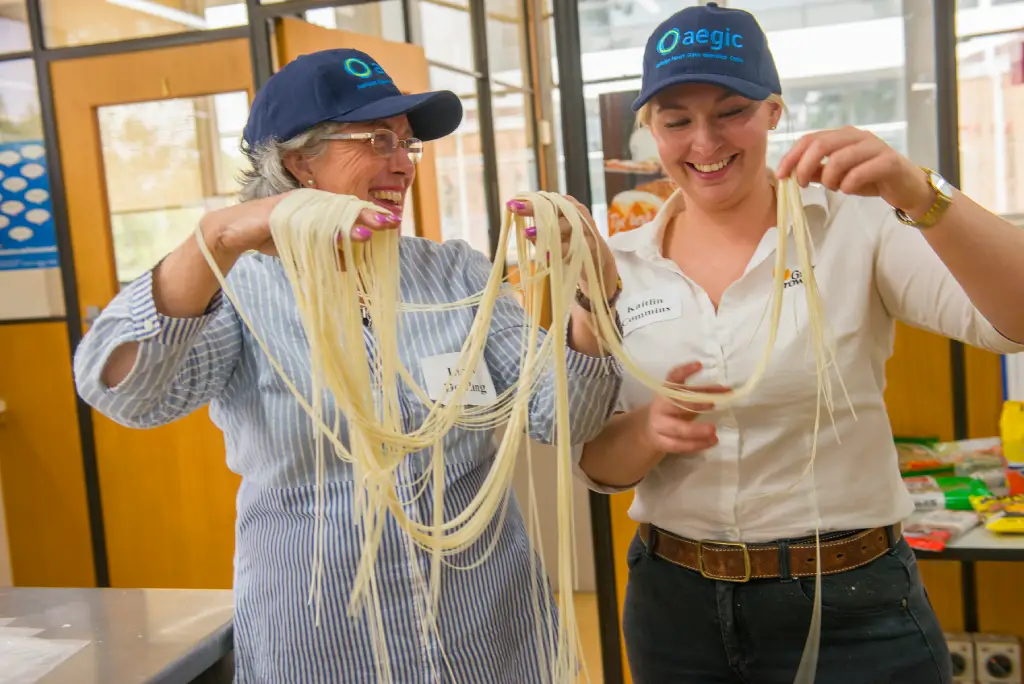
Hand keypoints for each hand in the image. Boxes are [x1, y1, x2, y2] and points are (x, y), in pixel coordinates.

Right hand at [200, 190, 400, 257]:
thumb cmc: (272, 236)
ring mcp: (292, 206)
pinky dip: (318, 234)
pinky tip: (335, 242)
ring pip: (326, 215)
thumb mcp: (306, 247)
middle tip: (391, 223)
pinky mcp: (276, 215)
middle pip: (343, 207)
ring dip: (348, 224)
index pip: (349, 207)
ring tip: (369, 232)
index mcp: (317, 206)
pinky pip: (301, 225)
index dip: (371, 213)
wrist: (232, 232)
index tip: (394, 221)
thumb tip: (351, 265)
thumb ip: (328, 253)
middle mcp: (308, 202)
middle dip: (368, 215)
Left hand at [506, 195, 618, 299]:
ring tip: (526, 233)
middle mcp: (578, 214)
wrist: (598, 261)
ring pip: (564, 226)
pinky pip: (574, 247)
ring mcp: (586, 228)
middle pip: (555, 208)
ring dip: (545, 230)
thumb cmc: (572, 244)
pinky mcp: (592, 246)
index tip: (511, 204)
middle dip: (534, 209)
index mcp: (568, 206)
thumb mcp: (554, 235)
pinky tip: (546, 256)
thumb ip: (538, 229)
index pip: (547, 200)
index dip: (530, 201)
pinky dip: (560, 251)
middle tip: (515, 209)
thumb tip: (518, 224)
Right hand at [643, 362, 728, 454]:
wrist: (650, 429)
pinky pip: (681, 445)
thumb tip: (726, 390)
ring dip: (697, 431)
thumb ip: (701, 394)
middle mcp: (661, 407)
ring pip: (679, 430)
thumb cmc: (672, 410)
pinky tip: (712, 441)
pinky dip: (698, 444)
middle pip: (677, 405)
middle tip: (713, 404)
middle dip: (695, 405)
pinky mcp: (664, 442)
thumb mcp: (683, 398)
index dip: (684, 371)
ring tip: (714, 431)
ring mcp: (660, 426)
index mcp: (665, 391)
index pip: (672, 378)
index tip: (699, 365)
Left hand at [776, 125, 934, 219]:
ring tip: (835, 188)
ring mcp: (874, 146)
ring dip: (829, 179)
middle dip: (804, 167)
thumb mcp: (837, 175)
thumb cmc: (870, 178)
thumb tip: (790, 173)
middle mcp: (857, 136)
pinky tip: (850, 190)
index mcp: (842, 135)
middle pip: (821, 145)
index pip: (810, 139)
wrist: (906, 187)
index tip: (780, 175)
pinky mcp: (888, 161)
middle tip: (801, 184)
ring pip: (839, 159)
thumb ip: (816, 171)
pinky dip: (848, 184)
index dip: (791, 156)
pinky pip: (860, 172)